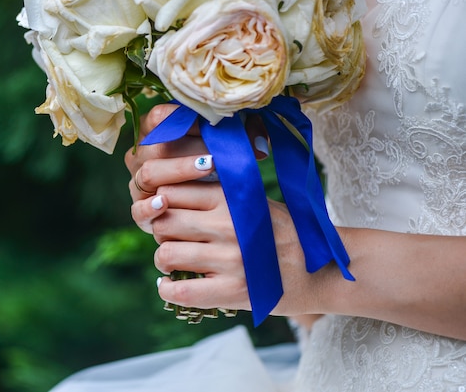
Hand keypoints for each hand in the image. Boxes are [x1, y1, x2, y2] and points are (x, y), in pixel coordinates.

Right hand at [125, 104, 268, 231]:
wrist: (208, 205)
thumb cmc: (217, 164)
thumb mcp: (230, 144)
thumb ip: (246, 136)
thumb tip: (259, 146)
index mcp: (155, 130)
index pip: (161, 117)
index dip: (186, 120)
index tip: (215, 125)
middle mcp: (142, 154)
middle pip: (156, 146)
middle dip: (190, 149)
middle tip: (218, 153)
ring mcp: (138, 182)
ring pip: (149, 174)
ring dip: (179, 171)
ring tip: (208, 169)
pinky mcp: (140, 211)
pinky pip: (137, 210)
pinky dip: (149, 207)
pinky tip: (165, 203)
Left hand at [131, 154, 325, 315]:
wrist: (325, 270)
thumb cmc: (287, 233)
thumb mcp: (256, 201)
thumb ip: (219, 195)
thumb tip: (170, 196)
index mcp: (232, 198)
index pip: (171, 192)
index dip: (162, 204)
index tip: (168, 212)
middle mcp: (227, 224)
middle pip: (163, 221)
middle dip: (159, 231)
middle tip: (169, 239)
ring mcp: (230, 259)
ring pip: (166, 254)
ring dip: (163, 261)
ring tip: (171, 264)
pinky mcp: (233, 291)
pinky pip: (180, 292)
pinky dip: (166, 290)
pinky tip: (169, 287)